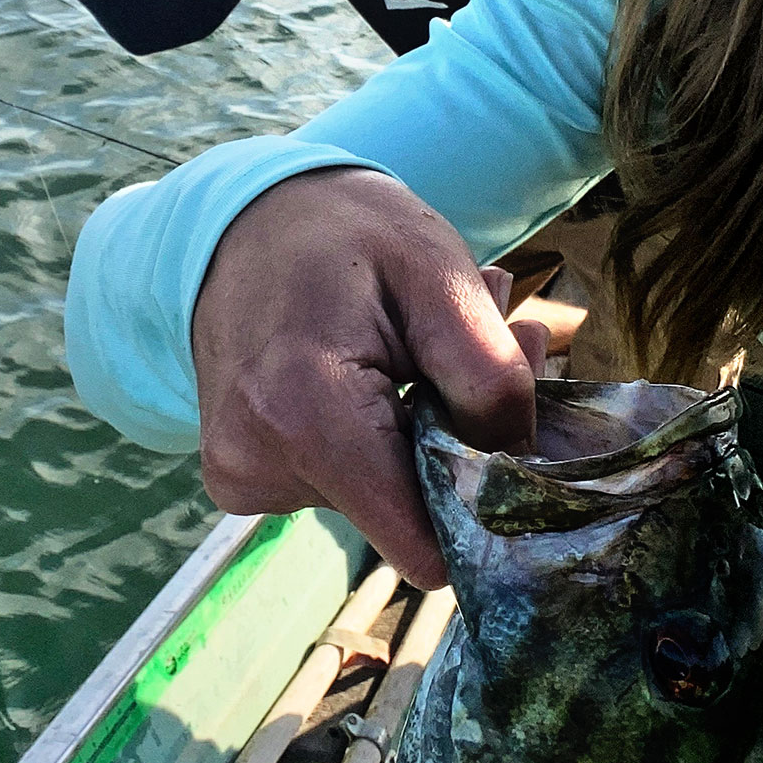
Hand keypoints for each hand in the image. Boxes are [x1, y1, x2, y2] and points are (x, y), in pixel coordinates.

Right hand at [191, 167, 542, 587]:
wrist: (247, 216)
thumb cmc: (350, 231)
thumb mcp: (441, 273)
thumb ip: (489, 379)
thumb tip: (521, 475)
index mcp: (305, 416)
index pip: (423, 545)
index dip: (491, 504)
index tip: (521, 421)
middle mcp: (259, 463)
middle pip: (411, 515)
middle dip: (466, 441)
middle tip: (498, 334)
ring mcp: (242, 477)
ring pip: (384, 497)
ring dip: (429, 427)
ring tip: (428, 335)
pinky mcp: (241, 478)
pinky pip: (344, 482)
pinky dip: (383, 433)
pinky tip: (383, 364)